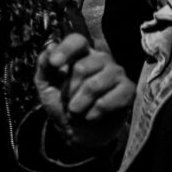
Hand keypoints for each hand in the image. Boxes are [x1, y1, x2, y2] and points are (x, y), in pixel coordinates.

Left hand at [35, 33, 134, 149]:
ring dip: (81, 102)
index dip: (65, 50)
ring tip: (76, 110)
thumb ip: (44, 66)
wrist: (77, 130)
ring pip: (95, 84)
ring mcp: (116, 74)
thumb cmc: (61, 104)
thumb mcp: (45, 85)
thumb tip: (49, 48)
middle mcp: (100, 59)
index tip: (54, 64)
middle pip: (82, 66)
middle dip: (69, 89)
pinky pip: (113, 98)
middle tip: (67, 101)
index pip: (77, 41)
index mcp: (80, 54)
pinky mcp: (128, 90)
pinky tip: (91, 115)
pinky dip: (97, 110)